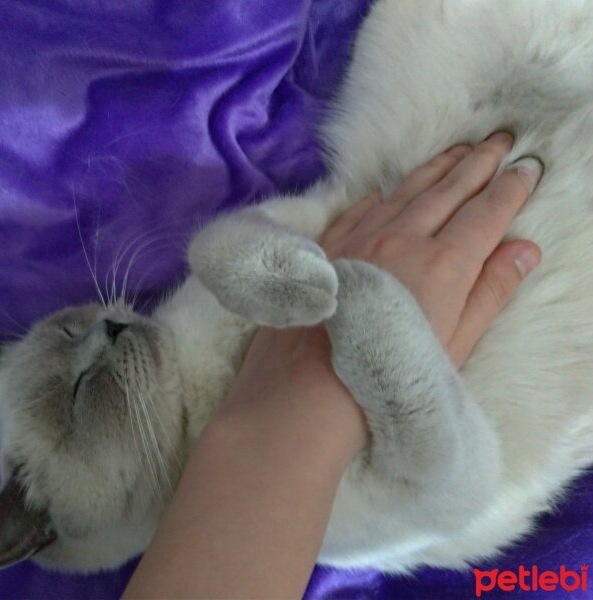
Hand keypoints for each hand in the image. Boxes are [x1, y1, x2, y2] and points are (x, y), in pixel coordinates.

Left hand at [322, 132, 541, 364]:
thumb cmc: (390, 373)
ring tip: (458, 151)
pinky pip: (361, 208)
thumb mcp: (453, 343)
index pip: (486, 213)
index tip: (528, 167)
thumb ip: (489, 292)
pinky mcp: (330, 247)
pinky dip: (383, 195)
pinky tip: (389, 190)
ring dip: (436, 168)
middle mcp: (403, 239)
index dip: (511, 188)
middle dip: (479, 163)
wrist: (310, 385)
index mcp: (443, 264)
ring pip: (406, 191)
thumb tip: (524, 249)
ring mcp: (362, 238)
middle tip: (500, 139)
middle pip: (449, 191)